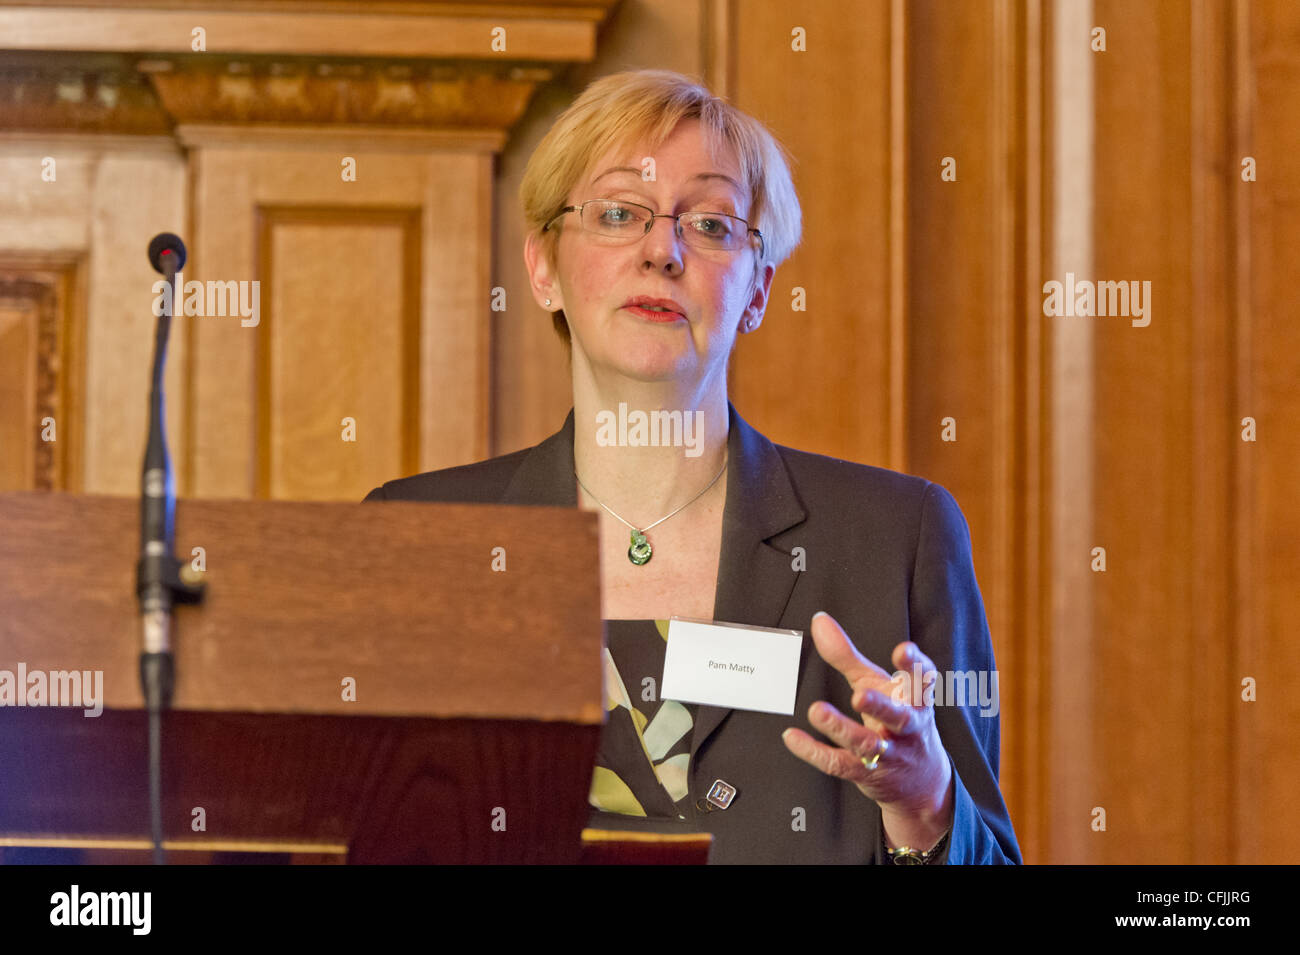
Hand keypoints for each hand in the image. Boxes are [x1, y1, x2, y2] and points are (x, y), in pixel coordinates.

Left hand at [782, 611, 953, 847]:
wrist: (921, 783)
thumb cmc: (897, 719)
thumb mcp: (877, 685)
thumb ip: (848, 655)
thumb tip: (819, 621)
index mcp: (914, 700)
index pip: (922, 681)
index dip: (915, 665)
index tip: (903, 650)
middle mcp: (906, 728)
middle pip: (897, 717)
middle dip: (880, 706)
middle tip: (860, 695)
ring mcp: (888, 753)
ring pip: (866, 744)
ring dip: (841, 728)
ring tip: (817, 711)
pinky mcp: (867, 774)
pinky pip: (839, 764)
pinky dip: (814, 751)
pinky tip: (793, 737)